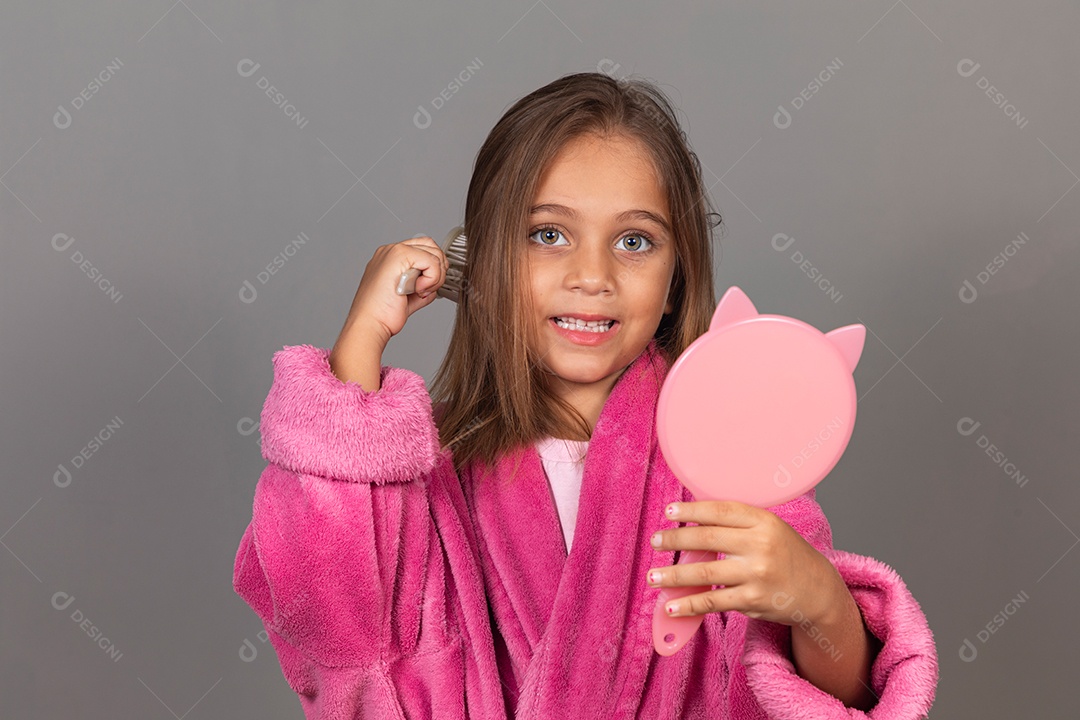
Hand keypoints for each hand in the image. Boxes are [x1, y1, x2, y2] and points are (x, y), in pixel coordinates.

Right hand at [328, 235, 447, 389]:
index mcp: (390, 258)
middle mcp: (390, 250)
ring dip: (435, 277)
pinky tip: (417, 290)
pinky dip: (432, 279)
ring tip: (419, 292)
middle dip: (438, 270)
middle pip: (432, 246)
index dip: (434, 267)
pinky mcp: (399, 255)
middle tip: (427, 290)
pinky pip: (432, 261)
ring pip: (434, 253)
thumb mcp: (410, 297)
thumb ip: (424, 286)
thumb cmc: (382, 315)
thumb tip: (437, 283)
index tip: (426, 288)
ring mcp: (393, 251)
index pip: (424, 248)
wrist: (370, 323)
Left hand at [645, 500, 846, 625]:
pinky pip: (713, 602)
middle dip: (675, 539)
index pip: (720, 510)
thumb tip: (693, 521)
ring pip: (705, 572)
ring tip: (654, 576)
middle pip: (708, 538)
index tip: (669, 511)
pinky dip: (689, 605)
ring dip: (674, 575)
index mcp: (764, 521)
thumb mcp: (770, 529)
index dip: (691, 509)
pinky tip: (671, 606)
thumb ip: (738, 524)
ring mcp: (756, 574)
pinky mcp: (752, 601)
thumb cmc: (787, 555)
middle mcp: (760, 545)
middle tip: (656, 540)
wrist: (819, 591)